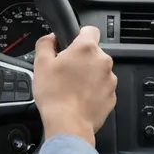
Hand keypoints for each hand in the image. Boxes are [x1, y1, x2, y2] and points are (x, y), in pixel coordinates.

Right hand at [32, 26, 116, 145]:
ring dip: (88, 75)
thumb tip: (51, 38)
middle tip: (66, 71)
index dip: (79, 35)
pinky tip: (79, 98)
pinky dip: (93, 91)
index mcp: (86, 48)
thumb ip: (46, 43)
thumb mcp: (41, 63)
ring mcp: (110, 80)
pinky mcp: (112, 96)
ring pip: (99, 71)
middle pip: (93, 53)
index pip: (90, 29)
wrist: (68, 124)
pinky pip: (102, 88)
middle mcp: (102, 61)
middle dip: (82, 59)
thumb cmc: (54, 95)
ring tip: (72, 87)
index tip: (72, 44)